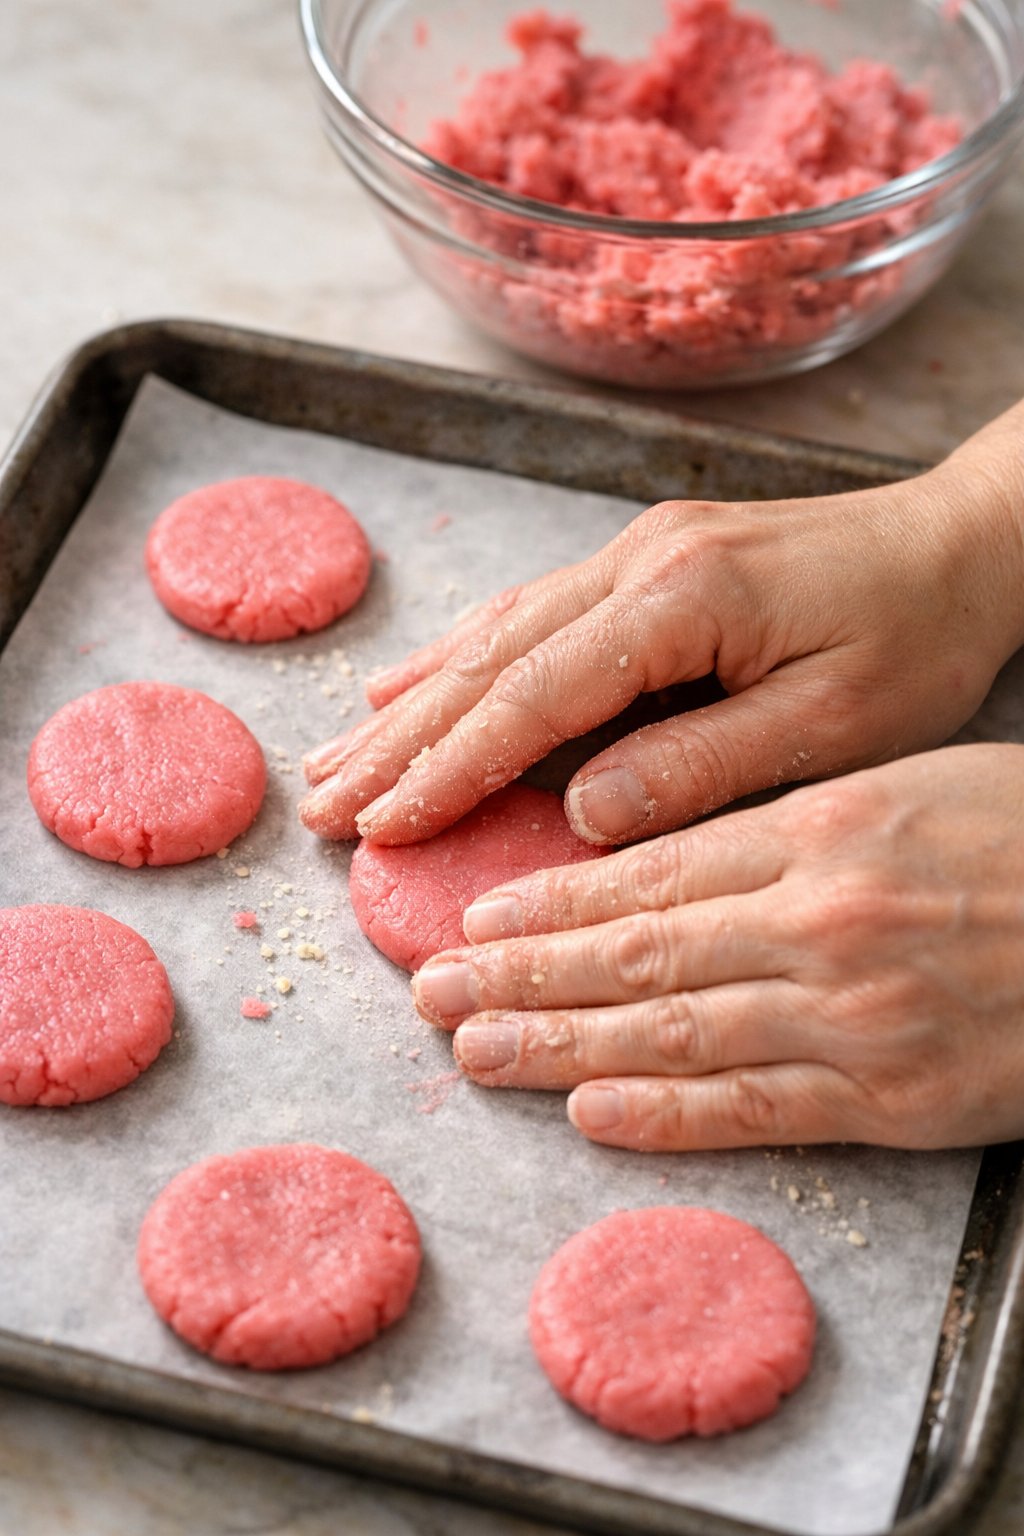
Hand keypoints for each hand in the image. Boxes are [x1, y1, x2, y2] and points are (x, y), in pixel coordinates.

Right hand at [298, 404, 1023, 846]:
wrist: (963, 541)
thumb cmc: (918, 638)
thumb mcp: (834, 726)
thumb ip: (702, 765)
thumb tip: (582, 815)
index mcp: (683, 599)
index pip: (534, 697)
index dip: (449, 767)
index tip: (380, 826)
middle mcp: (640, 561)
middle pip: (491, 661)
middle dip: (400, 742)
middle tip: (323, 806)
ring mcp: (636, 551)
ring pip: (496, 632)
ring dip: (412, 701)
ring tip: (337, 758)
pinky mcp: (645, 560)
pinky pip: (530, 613)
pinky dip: (462, 658)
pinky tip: (412, 685)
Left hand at [410, 744, 1023, 1150]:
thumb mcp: (909, 787)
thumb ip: (790, 822)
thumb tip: (670, 852)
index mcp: (825, 829)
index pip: (652, 872)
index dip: (551, 903)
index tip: (477, 919)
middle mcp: (823, 921)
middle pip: (638, 950)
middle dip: (522, 974)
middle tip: (430, 990)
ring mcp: (856, 1015)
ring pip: (674, 1030)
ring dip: (562, 1044)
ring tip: (475, 1049)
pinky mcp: (898, 1098)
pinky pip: (759, 1108)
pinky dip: (665, 1112)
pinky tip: (588, 1111)